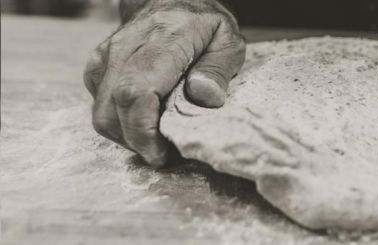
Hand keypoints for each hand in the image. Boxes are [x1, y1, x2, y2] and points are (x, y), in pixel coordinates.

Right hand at [83, 0, 244, 166]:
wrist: (171, 1)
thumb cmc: (203, 24)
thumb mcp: (227, 41)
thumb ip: (217, 70)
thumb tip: (204, 97)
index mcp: (162, 40)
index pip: (136, 91)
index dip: (143, 130)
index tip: (161, 153)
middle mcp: (126, 48)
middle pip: (112, 108)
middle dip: (136, 142)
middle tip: (165, 154)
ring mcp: (107, 57)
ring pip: (101, 113)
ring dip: (128, 136)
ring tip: (158, 140)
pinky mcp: (98, 68)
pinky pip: (100, 106)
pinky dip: (120, 124)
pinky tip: (146, 123)